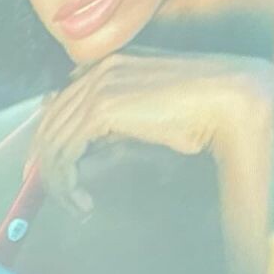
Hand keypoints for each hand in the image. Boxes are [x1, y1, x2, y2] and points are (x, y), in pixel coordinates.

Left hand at [26, 51, 273, 214]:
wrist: (227, 101)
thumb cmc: (196, 113)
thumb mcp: (143, 120)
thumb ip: (111, 126)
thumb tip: (83, 151)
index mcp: (106, 66)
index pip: (57, 107)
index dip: (47, 144)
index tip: (49, 176)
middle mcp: (96, 71)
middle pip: (48, 126)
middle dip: (46, 169)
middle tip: (59, 200)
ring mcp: (96, 86)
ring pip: (53, 144)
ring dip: (59, 184)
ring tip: (77, 208)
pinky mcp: (100, 109)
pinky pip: (65, 153)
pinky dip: (68, 184)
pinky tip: (84, 202)